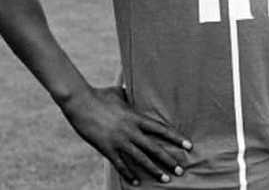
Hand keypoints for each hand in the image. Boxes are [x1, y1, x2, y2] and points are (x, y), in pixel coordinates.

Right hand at [60, 86, 190, 185]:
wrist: (80, 102)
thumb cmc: (100, 95)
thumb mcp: (119, 93)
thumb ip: (129, 95)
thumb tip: (133, 87)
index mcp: (136, 117)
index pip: (162, 130)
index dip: (176, 138)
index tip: (188, 146)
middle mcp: (131, 131)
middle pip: (154, 148)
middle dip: (169, 160)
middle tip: (181, 170)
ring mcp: (119, 141)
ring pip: (140, 159)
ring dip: (153, 170)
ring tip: (165, 179)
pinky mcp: (106, 148)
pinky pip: (120, 164)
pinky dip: (129, 174)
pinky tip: (137, 182)